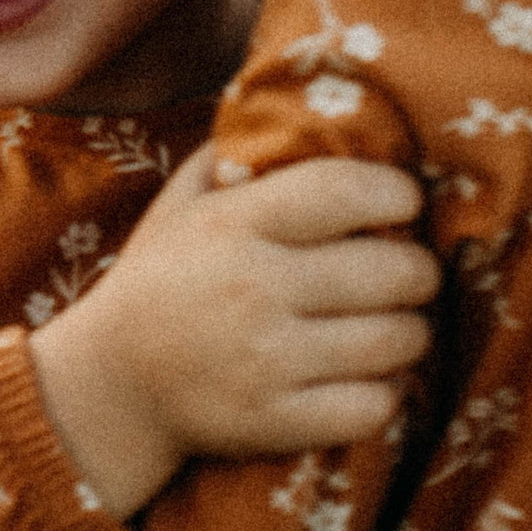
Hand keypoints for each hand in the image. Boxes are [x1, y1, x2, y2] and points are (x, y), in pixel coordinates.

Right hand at [29, 146, 437, 518]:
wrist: (112, 384)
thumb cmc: (162, 278)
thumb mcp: (183, 202)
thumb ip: (240, 154)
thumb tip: (311, 109)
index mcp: (236, 223)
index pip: (346, 192)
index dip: (396, 192)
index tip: (403, 201)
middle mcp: (254, 288)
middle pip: (393, 271)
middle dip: (419, 269)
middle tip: (409, 271)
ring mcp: (267, 361)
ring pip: (396, 340)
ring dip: (410, 330)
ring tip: (393, 323)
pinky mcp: (276, 422)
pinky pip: (374, 407)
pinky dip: (386, 392)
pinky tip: (369, 376)